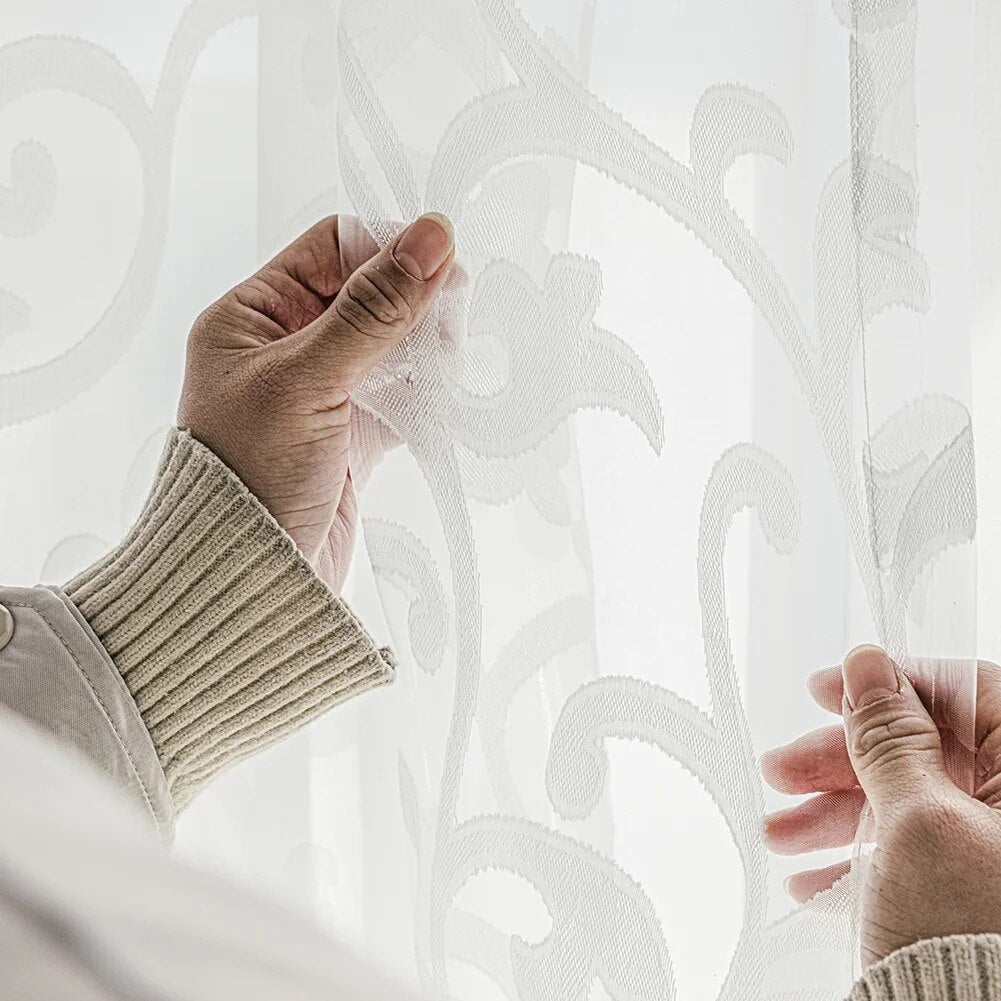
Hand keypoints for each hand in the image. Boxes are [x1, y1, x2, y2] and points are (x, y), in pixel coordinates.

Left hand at [177, 212, 453, 590]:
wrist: (254, 582)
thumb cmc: (250, 478)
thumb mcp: (308, 381)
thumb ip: (372, 310)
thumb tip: (430, 236)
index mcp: (250, 317)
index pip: (329, 248)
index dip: (386, 247)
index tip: (441, 259)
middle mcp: (284, 347)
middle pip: (366, 292)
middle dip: (413, 298)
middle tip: (455, 308)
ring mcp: (321, 391)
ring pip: (390, 342)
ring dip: (425, 343)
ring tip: (451, 354)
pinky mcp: (351, 432)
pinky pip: (400, 391)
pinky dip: (426, 389)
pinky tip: (446, 390)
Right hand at [761, 646, 1000, 965]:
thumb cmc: (969, 936)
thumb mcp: (916, 819)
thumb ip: (890, 737)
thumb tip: (869, 667)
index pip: (960, 693)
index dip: (887, 686)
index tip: (827, 693)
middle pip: (920, 751)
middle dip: (839, 763)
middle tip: (784, 770)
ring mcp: (988, 854)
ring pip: (901, 804)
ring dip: (831, 814)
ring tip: (780, 833)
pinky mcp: (962, 893)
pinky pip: (904, 856)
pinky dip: (852, 860)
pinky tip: (811, 875)